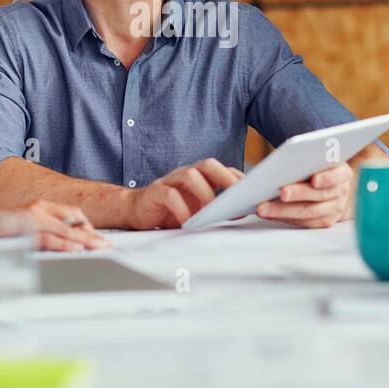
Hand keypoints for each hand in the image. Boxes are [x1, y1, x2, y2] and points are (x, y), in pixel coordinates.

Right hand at [0, 201, 109, 251]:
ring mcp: (30, 217)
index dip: (88, 225)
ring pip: (64, 230)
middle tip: (108, 245)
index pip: (72, 213)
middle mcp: (38, 208)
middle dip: (93, 235)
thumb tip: (62, 239)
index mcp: (40, 207)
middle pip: (73, 222)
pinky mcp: (22, 228)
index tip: (99, 238)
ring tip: (100, 248)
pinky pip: (48, 237)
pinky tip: (76, 249)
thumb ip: (41, 230)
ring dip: (84, 240)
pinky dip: (64, 244)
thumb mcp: (22, 226)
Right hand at [127, 159, 243, 229]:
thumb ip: (214, 208)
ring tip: (211, 213)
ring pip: (190, 176)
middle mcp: (186, 174)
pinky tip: (187, 222)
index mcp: (199, 176)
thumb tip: (241, 211)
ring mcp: (170, 181)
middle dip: (225, 177)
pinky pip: (170, 195)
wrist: (136, 211)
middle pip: (208, 165)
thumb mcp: (195, 209)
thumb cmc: (170, 211)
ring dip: (204, 193)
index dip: (238, 178)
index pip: (222, 170)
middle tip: (237, 195)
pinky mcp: (155, 192)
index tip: (253, 192)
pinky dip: (181, 208)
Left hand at [255, 162, 353, 227]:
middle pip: (319, 194)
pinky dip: (284, 217)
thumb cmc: (319, 168)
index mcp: (343, 173)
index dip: (327, 178)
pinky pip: (303, 222)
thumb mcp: (319, 160)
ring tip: (264, 208)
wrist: (333, 187)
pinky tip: (269, 213)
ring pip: (308, 212)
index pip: (338, 175)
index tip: (314, 180)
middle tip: (282, 193)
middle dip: (298, 193)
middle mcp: (341, 192)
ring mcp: (334, 209)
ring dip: (283, 210)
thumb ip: (308, 161)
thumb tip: (285, 163)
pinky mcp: (324, 221)